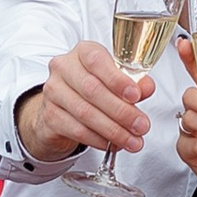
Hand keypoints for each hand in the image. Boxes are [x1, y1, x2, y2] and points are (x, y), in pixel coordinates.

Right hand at [18, 40, 154, 165]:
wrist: (62, 107)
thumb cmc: (92, 88)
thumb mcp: (115, 80)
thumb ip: (133, 83)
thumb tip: (147, 87)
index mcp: (82, 52)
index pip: (97, 61)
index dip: (117, 80)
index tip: (136, 96)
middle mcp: (63, 68)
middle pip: (92, 90)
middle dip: (121, 111)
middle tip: (141, 126)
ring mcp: (53, 92)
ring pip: (85, 113)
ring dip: (113, 130)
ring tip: (132, 141)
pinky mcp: (50, 116)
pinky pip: (77, 130)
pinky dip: (98, 139)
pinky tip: (112, 144)